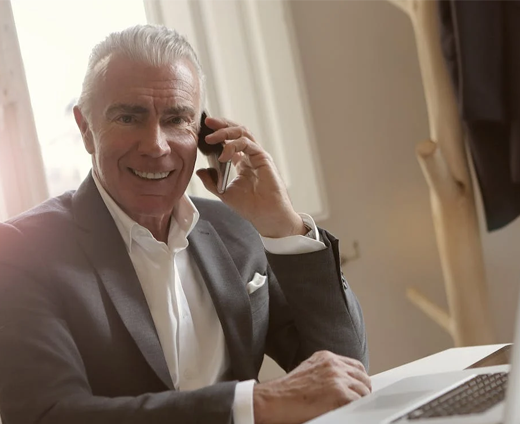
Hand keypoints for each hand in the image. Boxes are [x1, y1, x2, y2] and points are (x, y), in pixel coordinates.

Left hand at [196, 116, 306, 237]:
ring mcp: (257, 155)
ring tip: (211, 137)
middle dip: (221, 124)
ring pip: (242, 132)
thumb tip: (200, 170)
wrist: (266, 215)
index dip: (218, 134)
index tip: (203, 131)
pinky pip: (247, 143)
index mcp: (242, 162)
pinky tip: (223, 155)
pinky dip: (233, 146)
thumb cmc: (250, 207)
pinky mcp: (263, 157)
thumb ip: (211, 181)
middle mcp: (250, 156)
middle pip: (237, 131)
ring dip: (225, 131)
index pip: (230, 140)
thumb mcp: (224, 193)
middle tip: (207, 122)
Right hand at [253, 351, 370, 423]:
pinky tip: (349, 413)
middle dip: (362, 390)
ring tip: (352, 409)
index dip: (359, 379)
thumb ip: (326, 372)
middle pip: (362, 377)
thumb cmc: (288, 391)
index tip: (359, 389)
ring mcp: (337, 377)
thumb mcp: (309, 371)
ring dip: (359, 401)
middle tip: (359, 402)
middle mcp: (333, 364)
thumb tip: (342, 383)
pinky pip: (358, 402)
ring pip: (363, 390)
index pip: (355, 366)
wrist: (275, 399)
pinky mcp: (339, 393)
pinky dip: (357, 409)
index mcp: (326, 357)